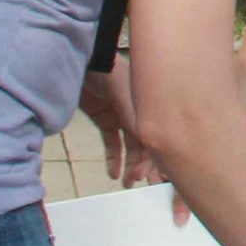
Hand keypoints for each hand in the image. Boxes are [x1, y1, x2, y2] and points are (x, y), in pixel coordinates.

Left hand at [78, 56, 187, 224]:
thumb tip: (151, 151)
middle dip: (149, 166)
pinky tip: (113, 173)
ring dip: (130, 165)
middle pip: (150, 144)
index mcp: (153, 106)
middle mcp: (141, 111)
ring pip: (131, 147)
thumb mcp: (127, 98)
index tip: (156, 179)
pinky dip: (114, 157)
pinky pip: (112, 142)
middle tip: (146, 185)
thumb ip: (139, 123)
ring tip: (128, 183)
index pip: (162, 137)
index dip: (161, 159)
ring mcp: (122, 115)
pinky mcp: (106, 118)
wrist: (83, 59)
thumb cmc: (108, 72)